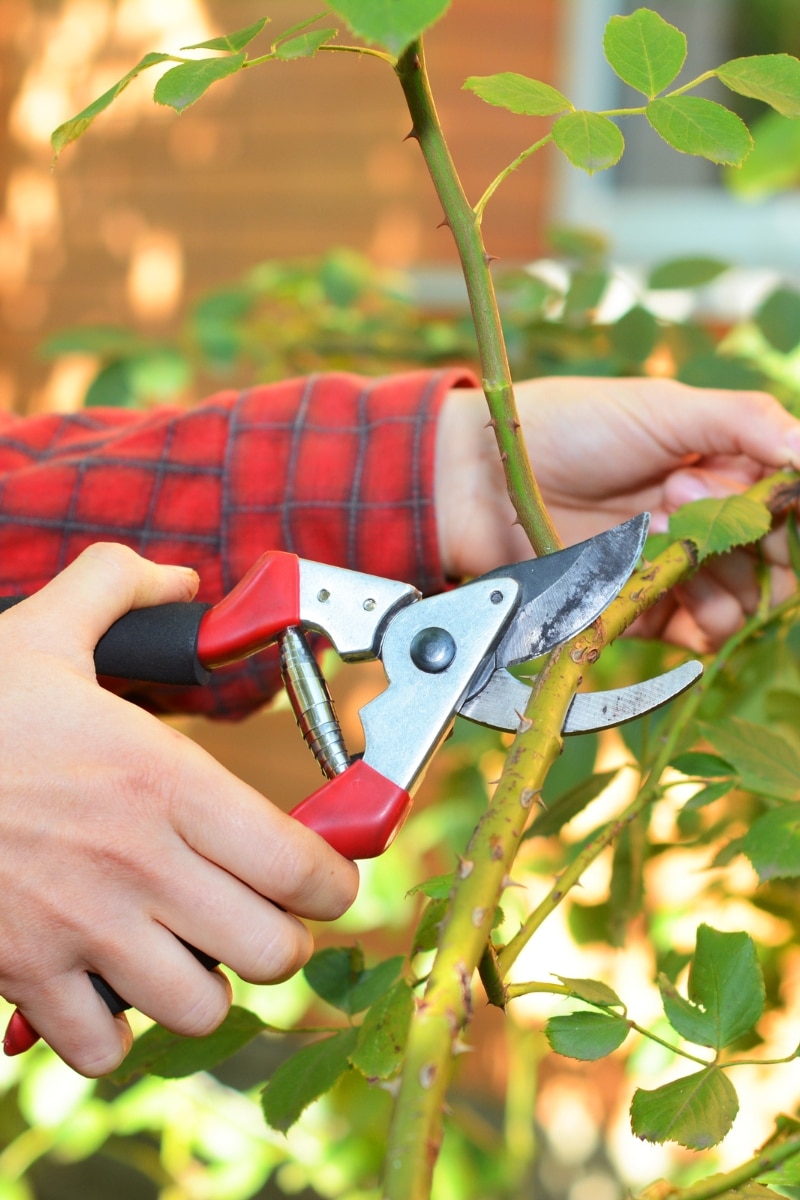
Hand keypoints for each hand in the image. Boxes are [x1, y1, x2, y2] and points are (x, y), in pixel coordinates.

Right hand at [0, 545, 357, 1075]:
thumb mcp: (45, 631)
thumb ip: (118, 587)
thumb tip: (178, 577)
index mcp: (162, 779)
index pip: (300, 864)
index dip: (333, 881)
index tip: (325, 875)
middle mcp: (137, 861)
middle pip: (273, 950)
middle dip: (281, 937)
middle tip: (260, 912)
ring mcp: (81, 925)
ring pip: (201, 1008)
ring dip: (205, 983)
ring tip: (188, 948)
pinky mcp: (24, 973)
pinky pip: (102, 1049)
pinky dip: (115, 1032)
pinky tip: (108, 983)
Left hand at [436, 377, 799, 651]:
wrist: (485, 478)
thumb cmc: (570, 427)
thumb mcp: (664, 407)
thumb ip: (744, 423)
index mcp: (723, 468)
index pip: (788, 503)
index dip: (788, 507)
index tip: (772, 495)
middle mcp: (707, 523)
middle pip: (778, 559)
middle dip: (750, 531)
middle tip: (682, 488)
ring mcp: (677, 570)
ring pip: (747, 600)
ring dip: (721, 569)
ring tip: (658, 519)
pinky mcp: (645, 611)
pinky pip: (703, 633)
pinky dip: (705, 614)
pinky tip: (670, 578)